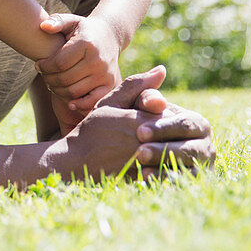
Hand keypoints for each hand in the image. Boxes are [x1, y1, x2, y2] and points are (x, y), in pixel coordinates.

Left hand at [37, 13, 121, 112]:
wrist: (109, 37)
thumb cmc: (84, 29)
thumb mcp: (71, 21)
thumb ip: (57, 21)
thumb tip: (43, 26)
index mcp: (87, 44)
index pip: (59, 63)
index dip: (44, 67)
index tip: (38, 65)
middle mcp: (98, 61)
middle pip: (64, 79)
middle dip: (48, 79)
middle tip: (44, 76)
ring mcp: (105, 74)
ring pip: (73, 92)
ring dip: (58, 91)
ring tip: (52, 83)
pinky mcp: (109, 85)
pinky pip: (91, 102)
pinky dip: (79, 105)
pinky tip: (69, 101)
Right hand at [47, 67, 214, 181]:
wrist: (74, 163)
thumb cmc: (92, 130)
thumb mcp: (110, 103)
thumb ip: (136, 86)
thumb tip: (161, 70)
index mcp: (137, 121)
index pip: (170, 117)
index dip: (171, 119)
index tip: (169, 121)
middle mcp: (142, 142)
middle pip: (175, 137)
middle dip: (177, 137)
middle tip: (174, 139)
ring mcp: (142, 164)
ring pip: (174, 157)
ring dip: (177, 155)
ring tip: (173, 153)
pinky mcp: (142, 181)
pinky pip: (166, 175)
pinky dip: (171, 172)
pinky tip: (168, 170)